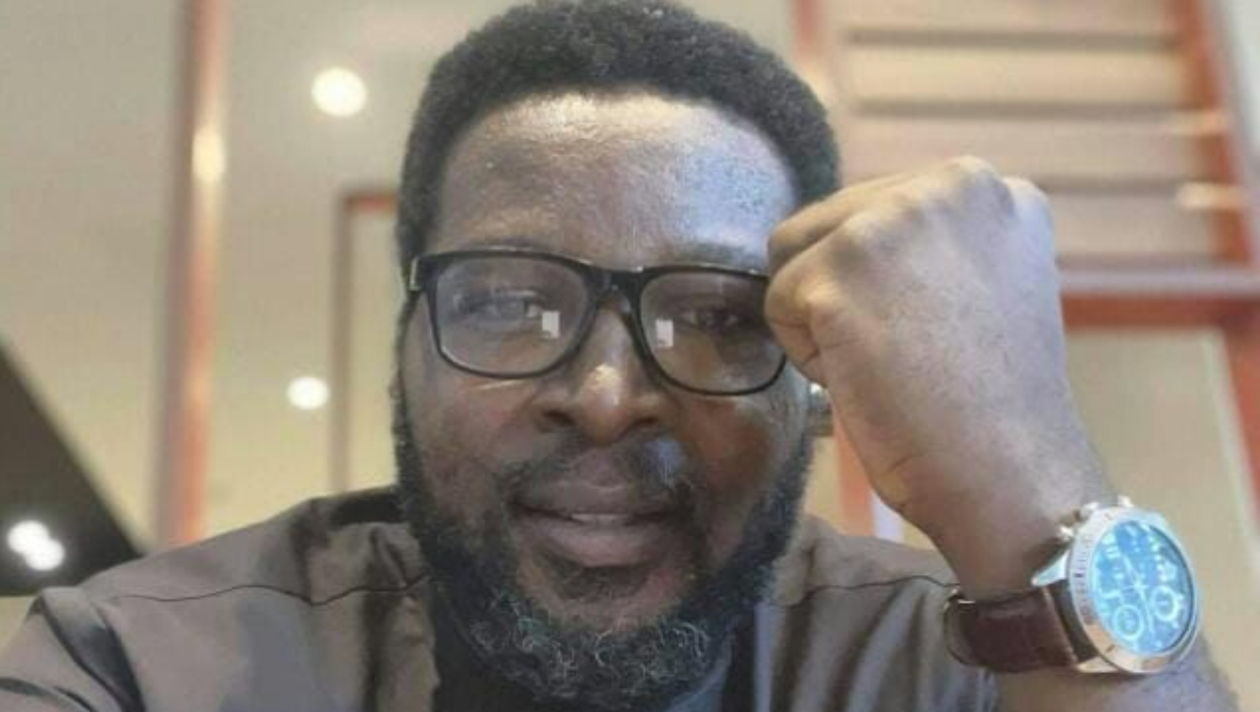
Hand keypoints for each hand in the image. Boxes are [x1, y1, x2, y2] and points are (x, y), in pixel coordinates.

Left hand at [765, 157, 1111, 593]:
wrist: (1008, 470)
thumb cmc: (992, 399)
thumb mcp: (985, 282)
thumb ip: (930, 243)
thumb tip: (848, 236)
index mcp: (984, 186)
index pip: (875, 207)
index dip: (880, 279)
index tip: (928, 329)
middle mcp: (945, 183)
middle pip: (828, 222)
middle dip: (845, 290)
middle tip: (906, 353)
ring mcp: (891, 219)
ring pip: (795, 256)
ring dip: (821, 315)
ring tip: (886, 361)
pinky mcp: (840, 267)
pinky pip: (778, 303)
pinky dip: (806, 352)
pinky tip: (866, 377)